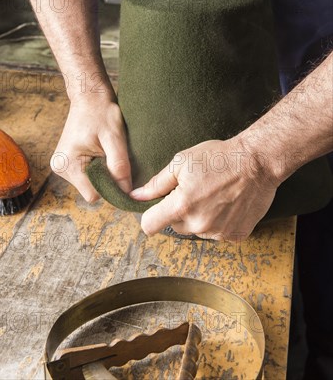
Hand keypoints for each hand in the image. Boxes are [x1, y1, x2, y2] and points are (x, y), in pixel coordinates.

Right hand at [50, 97, 131, 202]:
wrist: (90, 95)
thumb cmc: (101, 112)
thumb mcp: (114, 138)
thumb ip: (119, 166)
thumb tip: (126, 191)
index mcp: (67, 164)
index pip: (93, 194)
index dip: (111, 187)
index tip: (122, 173)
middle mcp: (60, 167)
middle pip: (92, 190)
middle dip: (107, 178)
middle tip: (113, 156)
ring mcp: (63, 165)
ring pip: (91, 183)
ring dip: (103, 172)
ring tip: (106, 151)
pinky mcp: (69, 161)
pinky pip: (88, 175)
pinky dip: (99, 167)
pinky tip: (102, 151)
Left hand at [130, 138, 278, 240]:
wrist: (257, 163)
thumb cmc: (219, 158)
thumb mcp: (182, 162)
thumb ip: (157, 183)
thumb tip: (136, 195)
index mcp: (181, 206)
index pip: (150, 226)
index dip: (150, 216)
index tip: (156, 208)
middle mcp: (199, 224)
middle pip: (175, 226)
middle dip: (179, 211)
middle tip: (194, 191)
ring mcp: (218, 233)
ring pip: (197, 230)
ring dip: (200, 217)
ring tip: (214, 195)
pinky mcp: (235, 236)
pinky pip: (218, 233)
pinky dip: (219, 221)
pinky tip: (227, 203)